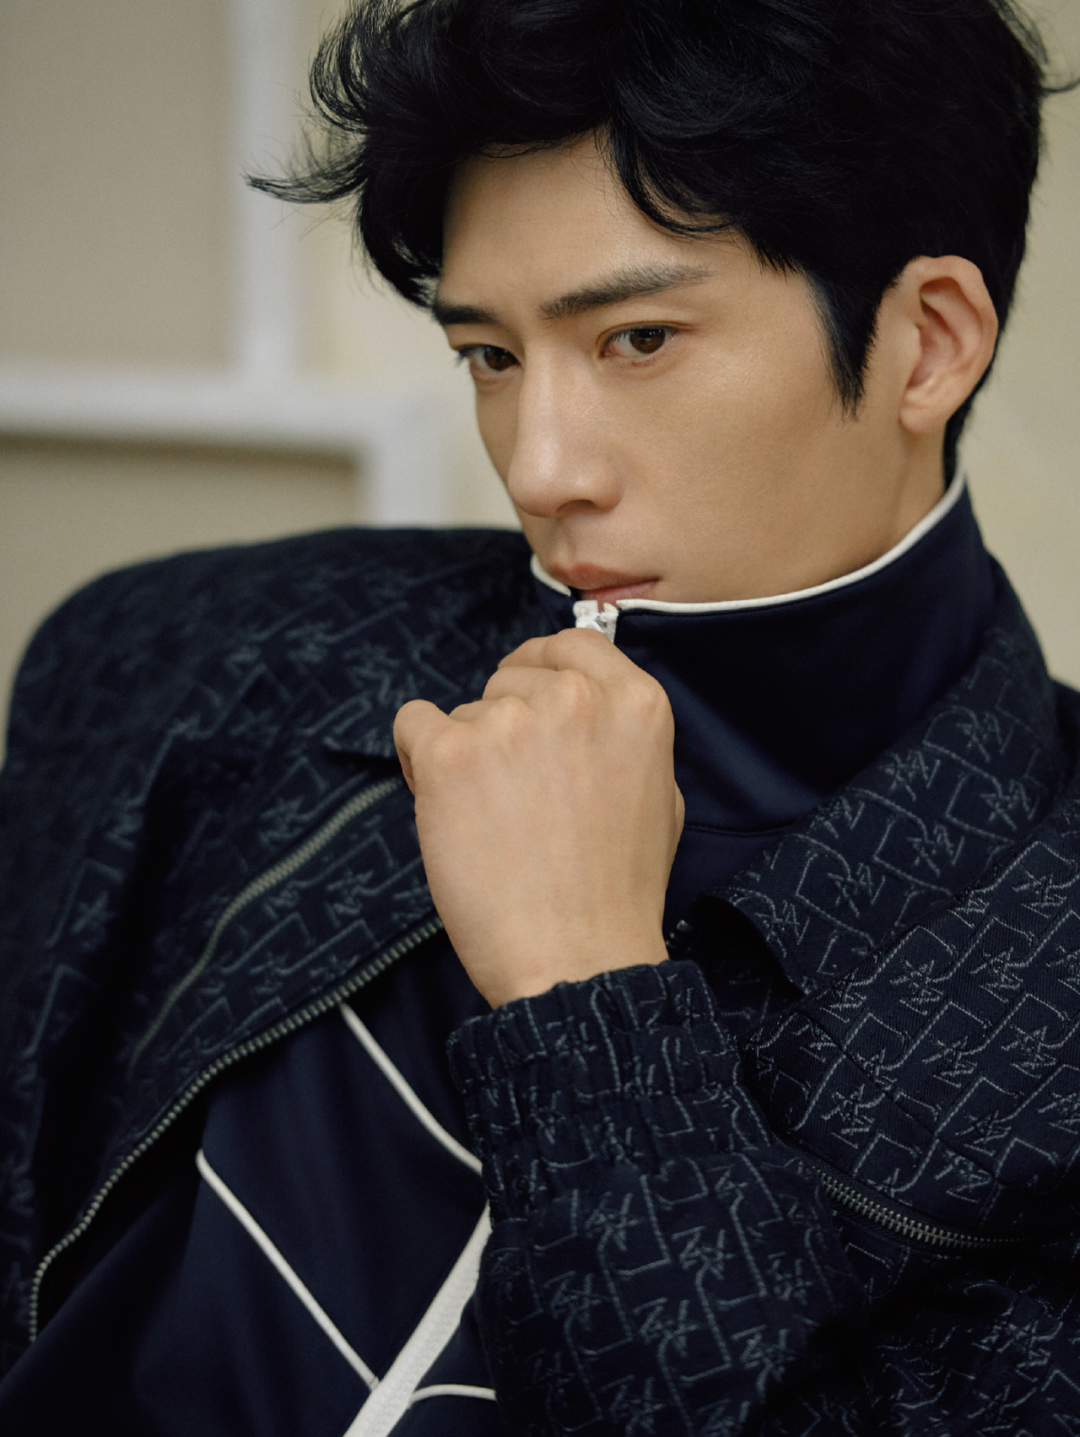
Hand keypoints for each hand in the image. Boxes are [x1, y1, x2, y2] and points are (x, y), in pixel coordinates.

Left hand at [393, 628, 683, 1006]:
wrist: (575, 960)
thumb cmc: (616, 892)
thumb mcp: (659, 793)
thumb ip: (621, 732)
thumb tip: (586, 698)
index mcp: (634, 701)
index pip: (571, 642)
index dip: (543, 673)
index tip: (530, 704)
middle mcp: (574, 697)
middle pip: (511, 674)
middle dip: (505, 722)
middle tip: (517, 793)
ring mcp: (508, 721)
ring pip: (463, 710)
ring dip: (467, 754)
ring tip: (494, 823)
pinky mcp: (449, 753)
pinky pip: (412, 723)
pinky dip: (419, 760)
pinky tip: (446, 807)